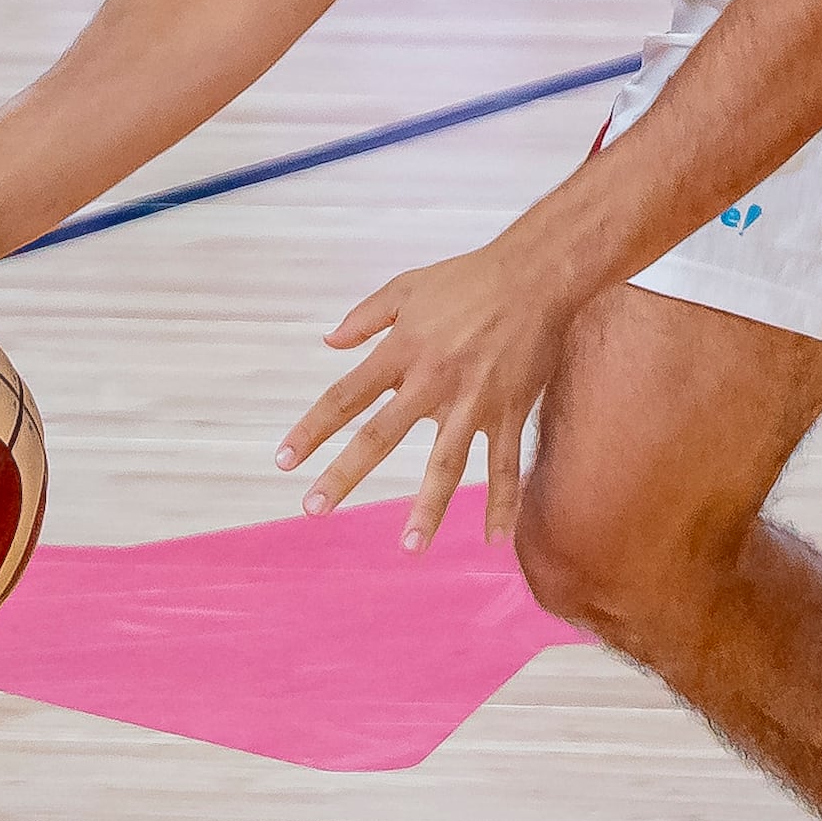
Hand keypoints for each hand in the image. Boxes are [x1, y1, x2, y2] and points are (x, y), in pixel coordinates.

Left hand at [280, 237, 577, 550]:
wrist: (537, 274)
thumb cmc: (469, 278)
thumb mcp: (407, 287)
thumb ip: (366, 317)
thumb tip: (330, 342)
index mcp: (403, 350)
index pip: (345, 396)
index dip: (312, 429)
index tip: (284, 460)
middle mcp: (432, 381)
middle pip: (380, 436)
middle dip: (345, 474)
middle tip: (314, 509)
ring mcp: (473, 400)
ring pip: (446, 463)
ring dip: (428, 507)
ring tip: (410, 545)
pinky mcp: (510, 410)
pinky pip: (504, 465)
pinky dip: (504, 503)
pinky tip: (494, 538)